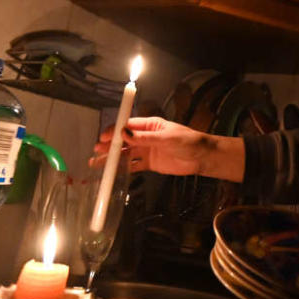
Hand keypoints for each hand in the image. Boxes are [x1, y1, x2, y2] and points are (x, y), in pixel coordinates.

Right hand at [95, 116, 214, 176]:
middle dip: (110, 145)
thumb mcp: (166, 138)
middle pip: (124, 141)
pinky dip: (123, 170)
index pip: (128, 126)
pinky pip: (133, 166)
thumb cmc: (188, 142)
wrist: (202, 158)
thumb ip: (144, 137)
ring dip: (112, 158)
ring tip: (97, 163)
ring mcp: (147, 151)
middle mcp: (146, 137)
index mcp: (150, 125)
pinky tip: (112, 173)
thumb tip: (123, 133)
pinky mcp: (150, 164)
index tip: (104, 137)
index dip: (114, 131)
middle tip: (96, 151)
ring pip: (126, 154)